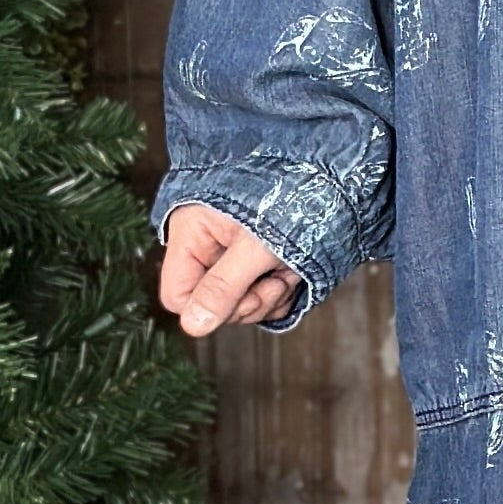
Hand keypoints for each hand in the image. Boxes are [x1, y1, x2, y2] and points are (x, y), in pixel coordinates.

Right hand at [158, 202, 297, 336]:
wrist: (325, 178)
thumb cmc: (288, 197)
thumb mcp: (255, 246)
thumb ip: (223, 287)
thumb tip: (193, 325)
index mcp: (192, 234)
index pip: (177, 295)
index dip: (207, 307)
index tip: (244, 296)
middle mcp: (208, 247)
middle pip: (212, 305)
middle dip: (249, 301)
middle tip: (274, 281)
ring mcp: (232, 257)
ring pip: (240, 306)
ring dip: (270, 298)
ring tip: (286, 271)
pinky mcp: (256, 264)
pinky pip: (262, 301)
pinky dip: (281, 294)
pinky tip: (293, 273)